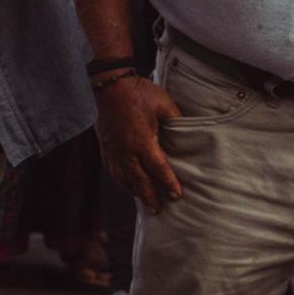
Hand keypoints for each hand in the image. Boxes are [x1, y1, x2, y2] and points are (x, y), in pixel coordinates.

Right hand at [94, 74, 185, 209]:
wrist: (108, 84)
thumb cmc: (138, 92)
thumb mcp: (164, 104)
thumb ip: (176, 121)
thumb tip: (188, 133)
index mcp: (142, 140)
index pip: (158, 167)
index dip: (168, 183)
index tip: (176, 195)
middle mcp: (126, 149)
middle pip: (138, 179)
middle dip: (149, 195)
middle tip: (158, 210)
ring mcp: (113, 149)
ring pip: (123, 177)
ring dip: (134, 191)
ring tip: (143, 202)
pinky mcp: (105, 145)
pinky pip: (112, 168)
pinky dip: (120, 180)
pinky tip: (126, 184)